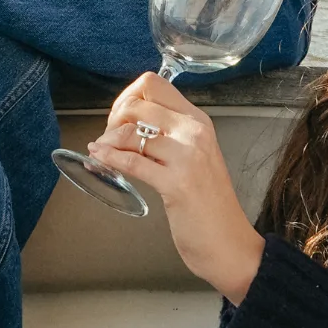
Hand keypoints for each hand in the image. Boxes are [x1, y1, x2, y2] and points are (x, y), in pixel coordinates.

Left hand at [85, 73, 264, 304]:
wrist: (229, 244)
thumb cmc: (209, 205)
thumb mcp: (194, 157)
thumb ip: (169, 137)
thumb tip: (130, 125)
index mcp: (198, 121)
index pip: (155, 83)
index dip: (128, 95)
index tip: (121, 117)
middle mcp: (194, 132)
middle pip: (138, 102)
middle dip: (114, 117)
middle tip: (108, 139)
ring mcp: (187, 156)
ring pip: (131, 131)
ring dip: (107, 140)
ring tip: (100, 152)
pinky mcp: (176, 183)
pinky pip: (132, 161)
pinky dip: (108, 158)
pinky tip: (98, 159)